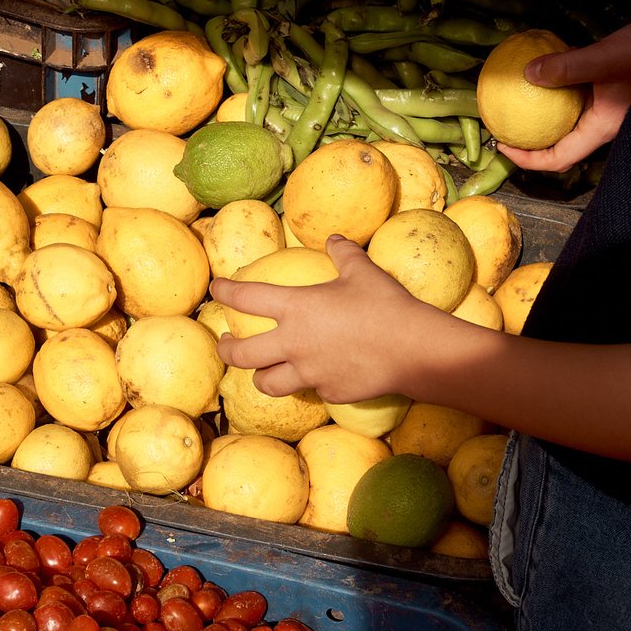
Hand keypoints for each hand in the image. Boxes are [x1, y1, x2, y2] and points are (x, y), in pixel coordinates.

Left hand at [213, 236, 426, 402]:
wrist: (413, 349)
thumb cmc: (385, 304)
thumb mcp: (363, 271)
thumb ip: (344, 253)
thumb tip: (335, 239)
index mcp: (296, 308)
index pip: (246, 298)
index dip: (225, 292)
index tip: (217, 289)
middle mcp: (294, 343)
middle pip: (241, 355)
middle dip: (226, 349)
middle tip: (226, 343)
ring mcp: (309, 372)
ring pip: (267, 383)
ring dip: (260, 375)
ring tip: (262, 371)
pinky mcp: (328, 391)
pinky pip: (310, 388)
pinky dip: (308, 381)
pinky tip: (317, 375)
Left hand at [499, 12, 630, 172]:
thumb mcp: (604, 58)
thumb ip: (566, 66)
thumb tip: (527, 74)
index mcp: (604, 127)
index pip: (560, 158)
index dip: (528, 160)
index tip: (503, 146)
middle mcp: (605, 124)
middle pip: (561, 146)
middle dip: (530, 142)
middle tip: (504, 127)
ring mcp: (609, 109)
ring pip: (569, 122)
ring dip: (542, 117)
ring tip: (516, 104)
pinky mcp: (610, 92)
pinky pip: (577, 100)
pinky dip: (558, 94)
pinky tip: (541, 76)